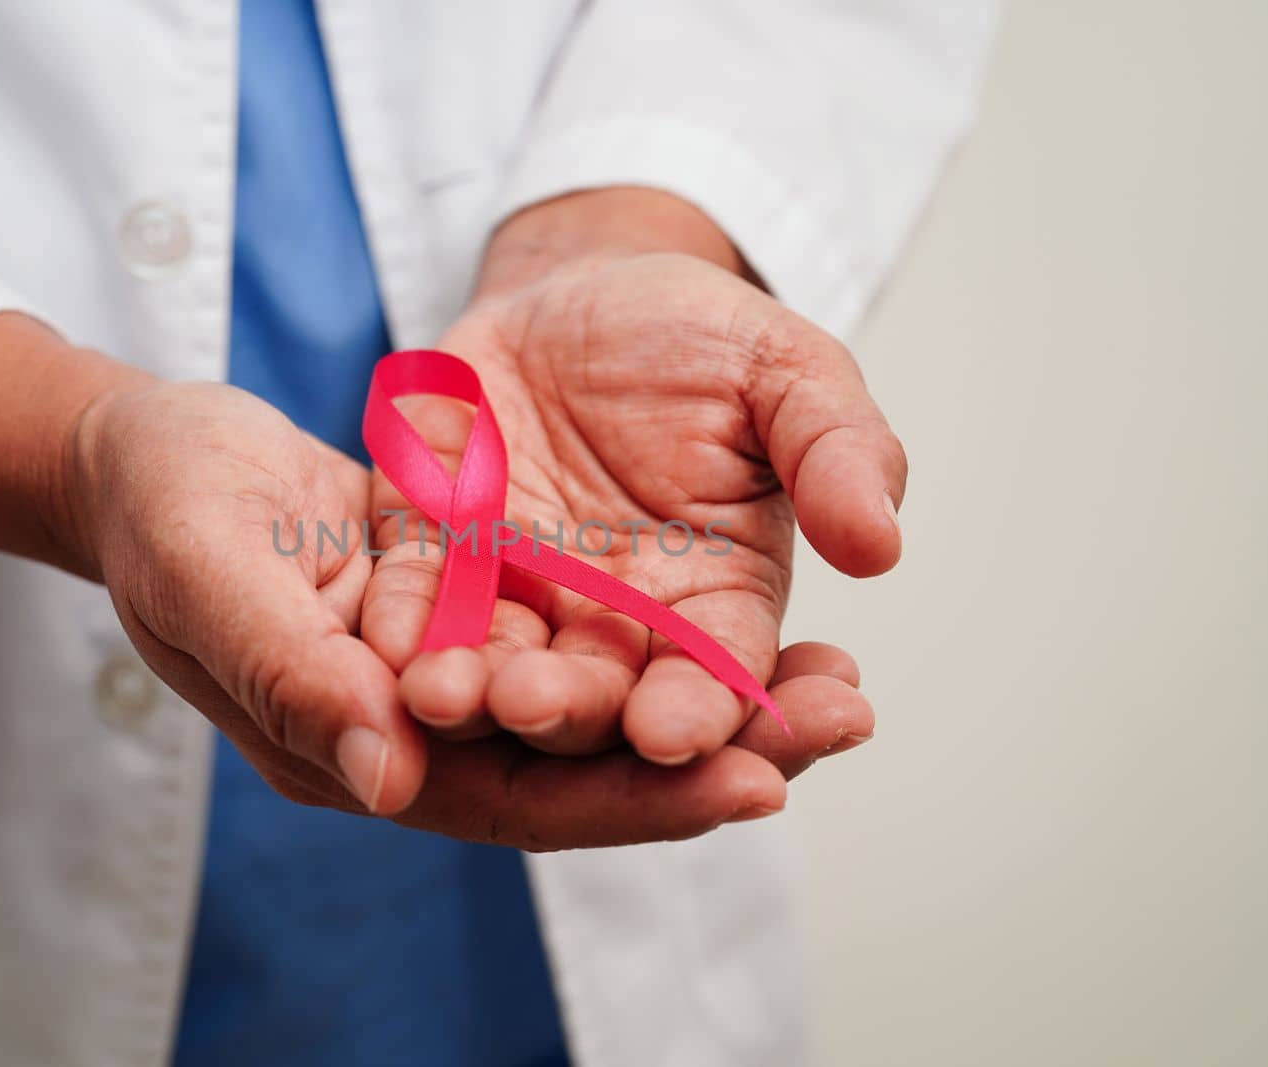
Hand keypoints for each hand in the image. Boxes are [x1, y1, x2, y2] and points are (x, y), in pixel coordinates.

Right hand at [0, 313, 794, 847]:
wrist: (147, 452)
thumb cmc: (159, 509)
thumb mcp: (203, 572)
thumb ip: (287, 670)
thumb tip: (390, 775)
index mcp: (352, 751)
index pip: (515, 802)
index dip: (630, 799)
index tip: (752, 780)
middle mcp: (417, 736)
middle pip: (588, 769)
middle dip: (713, 752)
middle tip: (842, 720)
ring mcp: (449, 673)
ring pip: (603, 707)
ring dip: (715, 700)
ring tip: (837, 683)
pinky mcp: (472, 606)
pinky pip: (584, 634)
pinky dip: (666, 635)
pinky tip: (755, 625)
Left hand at [363, 190, 901, 773]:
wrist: (579, 291)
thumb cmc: (695, 338)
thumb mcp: (786, 372)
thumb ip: (838, 450)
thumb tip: (882, 544)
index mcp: (716, 599)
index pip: (716, 673)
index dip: (700, 709)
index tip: (674, 730)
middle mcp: (616, 624)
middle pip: (597, 694)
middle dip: (569, 709)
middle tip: (538, 706)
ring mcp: (518, 598)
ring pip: (496, 668)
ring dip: (470, 691)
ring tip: (445, 695)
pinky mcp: (433, 559)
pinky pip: (414, 603)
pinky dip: (401, 627)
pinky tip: (385, 647)